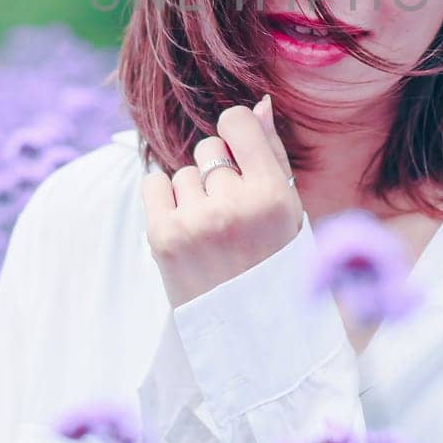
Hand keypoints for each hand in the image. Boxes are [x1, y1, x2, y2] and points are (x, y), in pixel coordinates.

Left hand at [141, 95, 302, 307]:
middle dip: (217, 172)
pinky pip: (153, 184)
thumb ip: (273, 155)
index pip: (238, 123)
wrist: (247, 338)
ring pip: (183, 172)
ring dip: (193, 194)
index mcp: (273, 197)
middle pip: (209, 149)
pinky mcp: (161, 238)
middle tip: (231, 213)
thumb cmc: (274, 267)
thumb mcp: (290, 212)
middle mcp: (233, 207)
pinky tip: (185, 228)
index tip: (240, 152)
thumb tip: (260, 104)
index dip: (236, 132)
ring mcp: (194, 223)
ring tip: (211, 232)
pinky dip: (165, 201)